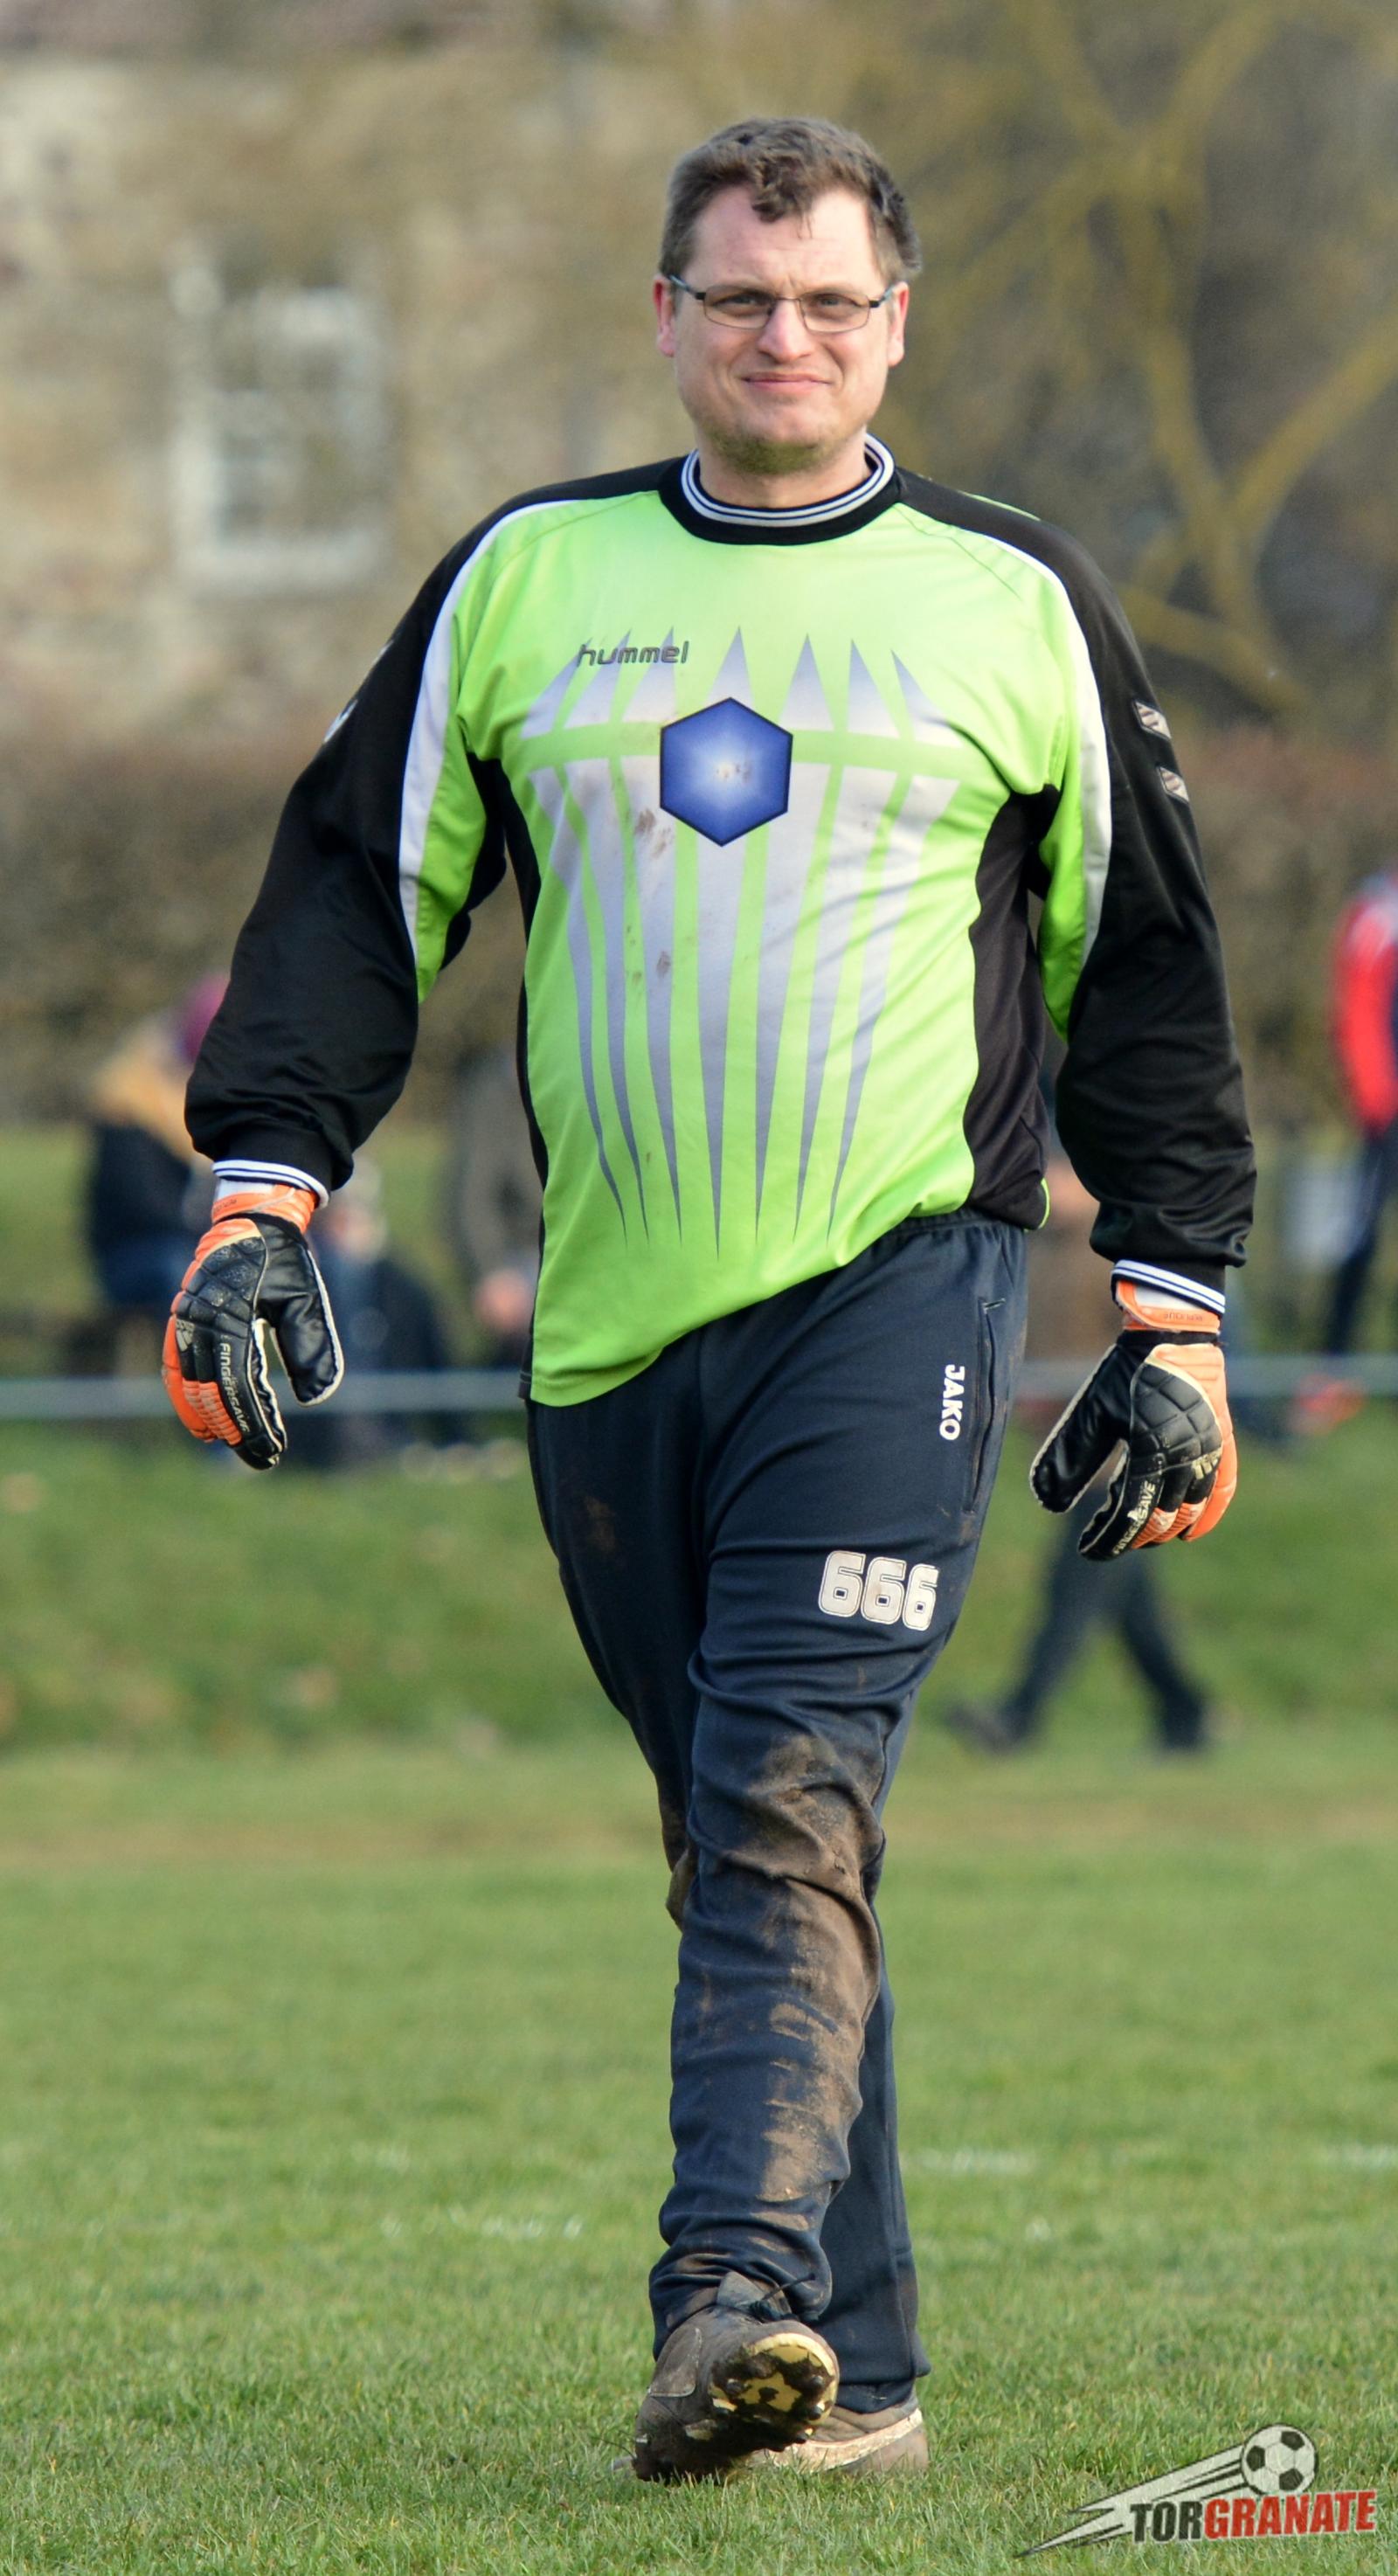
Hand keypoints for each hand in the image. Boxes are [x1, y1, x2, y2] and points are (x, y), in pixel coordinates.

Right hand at [162, 1183, 341, 1469]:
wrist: (251, 1220)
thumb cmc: (283, 1260)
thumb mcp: (306, 1298)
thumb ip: (312, 1345)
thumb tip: (317, 1399)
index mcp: (229, 1314)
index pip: (239, 1383)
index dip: (255, 1421)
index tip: (275, 1449)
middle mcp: (198, 1320)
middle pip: (211, 1391)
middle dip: (236, 1430)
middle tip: (263, 1458)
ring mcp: (184, 1321)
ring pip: (188, 1384)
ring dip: (209, 1420)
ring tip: (232, 1447)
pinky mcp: (181, 1321)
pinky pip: (175, 1368)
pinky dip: (185, 1398)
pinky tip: (203, 1424)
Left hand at [1029, 1279, 1235, 1558]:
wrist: (1171, 1333)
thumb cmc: (1123, 1373)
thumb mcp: (1090, 1414)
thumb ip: (1069, 1458)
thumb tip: (1047, 1503)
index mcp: (1150, 1449)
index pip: (1129, 1514)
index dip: (1107, 1539)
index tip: (1087, 1550)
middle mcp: (1185, 1455)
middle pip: (1160, 1519)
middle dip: (1131, 1538)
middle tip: (1107, 1542)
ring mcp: (1209, 1450)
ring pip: (1191, 1509)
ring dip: (1165, 1530)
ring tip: (1140, 1538)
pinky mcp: (1223, 1441)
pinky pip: (1222, 1488)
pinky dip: (1208, 1515)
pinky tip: (1191, 1532)